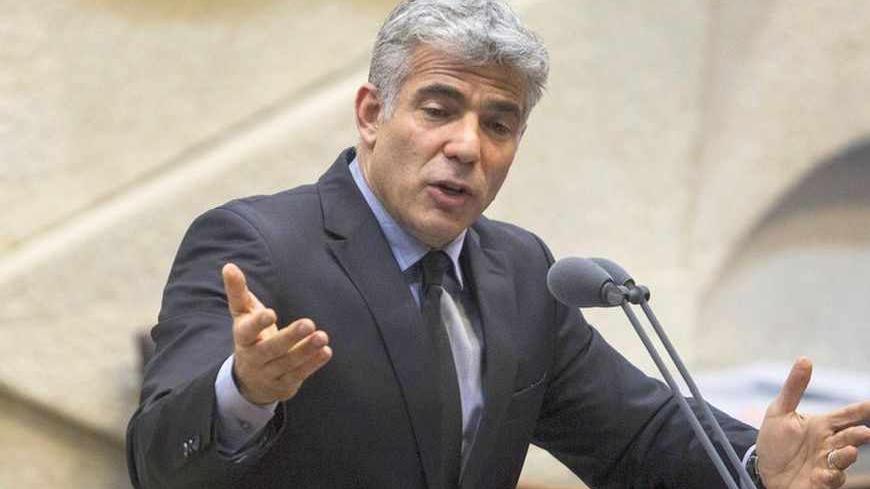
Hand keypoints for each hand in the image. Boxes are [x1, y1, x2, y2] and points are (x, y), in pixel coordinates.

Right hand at [222, 263, 332, 404]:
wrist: (249, 380)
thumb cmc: (250, 337)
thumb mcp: (243, 315)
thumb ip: (238, 292)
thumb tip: (229, 265)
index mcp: (243, 338)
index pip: (248, 331)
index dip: (258, 323)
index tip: (270, 313)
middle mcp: (254, 357)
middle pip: (271, 348)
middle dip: (289, 337)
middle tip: (308, 323)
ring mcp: (269, 373)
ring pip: (288, 362)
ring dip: (306, 350)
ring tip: (322, 336)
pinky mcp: (284, 384)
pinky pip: (299, 374)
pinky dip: (312, 364)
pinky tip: (325, 351)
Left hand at [757, 357, 869, 488]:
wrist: (762, 469)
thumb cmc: (775, 441)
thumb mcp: (779, 411)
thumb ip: (794, 387)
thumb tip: (805, 359)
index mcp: (822, 425)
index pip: (846, 415)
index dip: (861, 410)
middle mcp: (828, 444)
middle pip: (849, 437)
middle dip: (859, 435)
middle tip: (865, 432)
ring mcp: (826, 464)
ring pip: (843, 459)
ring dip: (848, 456)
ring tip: (849, 450)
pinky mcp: (819, 481)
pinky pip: (831, 479)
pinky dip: (832, 476)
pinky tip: (827, 472)